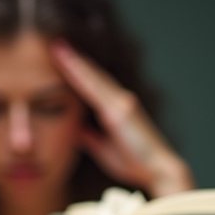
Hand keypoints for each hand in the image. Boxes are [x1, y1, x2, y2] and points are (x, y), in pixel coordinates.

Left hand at [51, 41, 192, 196]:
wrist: (158, 170)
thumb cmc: (135, 164)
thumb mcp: (104, 150)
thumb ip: (91, 138)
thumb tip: (77, 129)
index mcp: (116, 110)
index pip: (94, 86)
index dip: (79, 71)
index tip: (62, 59)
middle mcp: (120, 100)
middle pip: (94, 76)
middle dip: (75, 59)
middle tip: (56, 44)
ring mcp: (121, 103)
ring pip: (93, 77)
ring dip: (75, 61)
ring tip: (58, 47)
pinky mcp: (120, 110)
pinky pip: (95, 88)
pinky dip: (81, 74)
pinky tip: (69, 64)